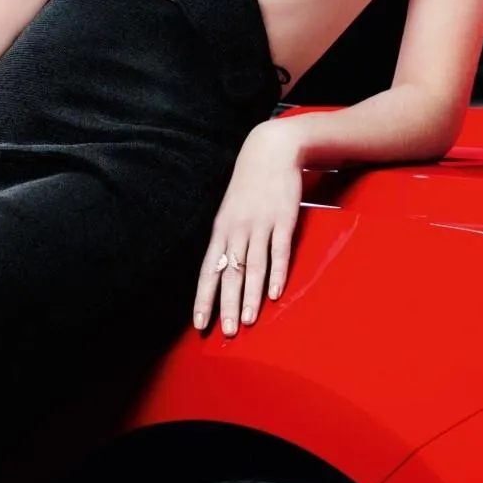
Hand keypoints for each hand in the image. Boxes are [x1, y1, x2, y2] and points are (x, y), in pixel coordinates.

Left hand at [194, 124, 306, 336]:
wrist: (271, 150)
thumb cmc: (249, 185)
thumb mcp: (230, 211)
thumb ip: (227, 241)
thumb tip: (222, 272)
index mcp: (221, 230)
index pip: (207, 270)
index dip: (203, 298)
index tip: (199, 324)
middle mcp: (237, 230)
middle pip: (229, 274)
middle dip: (227, 305)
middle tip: (227, 332)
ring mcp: (260, 225)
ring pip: (253, 267)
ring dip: (250, 296)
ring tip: (248, 321)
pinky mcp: (283, 220)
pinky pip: (279, 251)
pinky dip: (276, 273)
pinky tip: (274, 293)